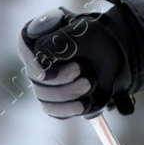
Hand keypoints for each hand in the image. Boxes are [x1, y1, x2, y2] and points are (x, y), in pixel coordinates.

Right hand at [17, 1, 143, 119]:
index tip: (45, 73)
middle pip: (36, 79)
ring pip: (44, 98)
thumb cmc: (100, 38)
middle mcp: (37, 60)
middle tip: (84, 75)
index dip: (33, 63)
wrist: (118, 56)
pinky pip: (54, 111)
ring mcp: (46, 82)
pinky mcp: (57, 99)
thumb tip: (41, 70)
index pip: (25, 49)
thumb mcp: (84, 33)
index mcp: (38, 37)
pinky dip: (69, 110)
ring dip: (68, 95)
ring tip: (89, 84)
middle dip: (61, 82)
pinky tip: (84, 103)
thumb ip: (59, 44)